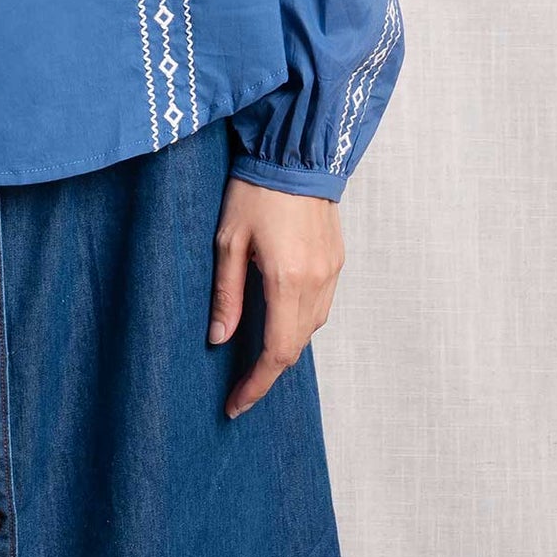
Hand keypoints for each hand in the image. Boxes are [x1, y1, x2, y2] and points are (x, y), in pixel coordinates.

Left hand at [208, 174, 343, 418]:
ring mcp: (332, 272)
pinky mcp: (337, 259)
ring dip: (286, 345)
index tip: (235, 405)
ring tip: (256, 354)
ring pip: (312, 328)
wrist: (296, 151)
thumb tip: (219, 339)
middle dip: (268, 372)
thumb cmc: (255, 190)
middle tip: (240, 386)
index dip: (256, 385)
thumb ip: (227, 294)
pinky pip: (322, 305)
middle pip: (296, 347)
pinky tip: (280, 315)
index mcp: (288, 281)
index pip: (276, 353)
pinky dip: (301, 320)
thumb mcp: (228, 240)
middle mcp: (317, 283)